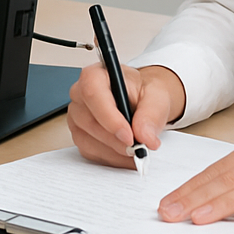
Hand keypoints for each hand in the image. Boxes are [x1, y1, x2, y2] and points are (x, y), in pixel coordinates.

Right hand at [67, 62, 185, 166]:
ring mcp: (77, 115)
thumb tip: (145, 137)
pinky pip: (90, 152)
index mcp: (96, 75)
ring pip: (88, 140)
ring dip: (115, 151)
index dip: (109, 118)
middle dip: (116, 140)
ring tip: (137, 150)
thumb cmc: (144, 92)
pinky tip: (126, 154)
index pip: (92, 93)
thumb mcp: (156, 97)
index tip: (129, 136)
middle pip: (89, 121)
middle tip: (139, 147)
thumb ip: (151, 115)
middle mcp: (80, 94)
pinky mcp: (80, 134)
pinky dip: (111, 157)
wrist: (142, 101)